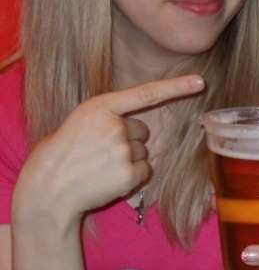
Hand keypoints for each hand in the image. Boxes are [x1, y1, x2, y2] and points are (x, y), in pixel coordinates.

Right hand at [13, 76, 204, 227]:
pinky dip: (131, 177)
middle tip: (99, 153)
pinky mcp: (128, 172)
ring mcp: (122, 149)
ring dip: (128, 160)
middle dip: (128, 141)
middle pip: (141, 130)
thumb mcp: (79, 123)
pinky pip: (144, 171)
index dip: (175, 87)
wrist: (48, 188)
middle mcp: (114, 125)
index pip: (145, 93)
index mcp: (100, 106)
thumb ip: (106, 118)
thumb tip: (135, 128)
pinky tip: (107, 180)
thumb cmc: (60, 155)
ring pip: (143, 152)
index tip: (200, 81)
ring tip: (99, 167)